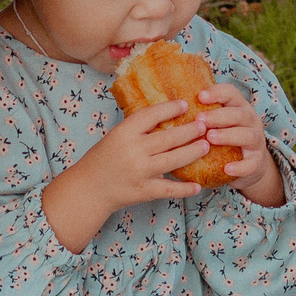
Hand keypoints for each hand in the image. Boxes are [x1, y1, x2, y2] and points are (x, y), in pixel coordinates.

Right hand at [41, 96, 214, 250]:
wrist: (89, 189)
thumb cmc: (103, 159)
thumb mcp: (116, 136)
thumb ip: (138, 128)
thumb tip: (168, 115)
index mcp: (124, 133)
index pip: (151, 115)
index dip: (170, 109)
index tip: (185, 105)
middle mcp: (133, 151)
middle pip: (169, 138)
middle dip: (190, 131)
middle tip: (204, 125)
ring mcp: (140, 172)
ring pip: (174, 160)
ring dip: (193, 152)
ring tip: (206, 145)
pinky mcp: (144, 191)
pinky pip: (169, 189)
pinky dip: (184, 189)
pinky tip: (198, 185)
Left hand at [191, 83, 283, 205]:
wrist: (248, 166)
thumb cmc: (224, 141)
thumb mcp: (216, 124)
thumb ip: (201, 117)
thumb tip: (166, 110)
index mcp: (238, 107)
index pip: (231, 93)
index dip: (217, 93)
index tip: (199, 96)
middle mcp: (250, 121)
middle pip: (238, 113)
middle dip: (218, 116)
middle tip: (199, 120)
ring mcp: (256, 141)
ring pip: (246, 135)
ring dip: (228, 136)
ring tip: (209, 138)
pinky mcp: (256, 162)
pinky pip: (250, 164)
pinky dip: (239, 166)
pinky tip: (226, 169)